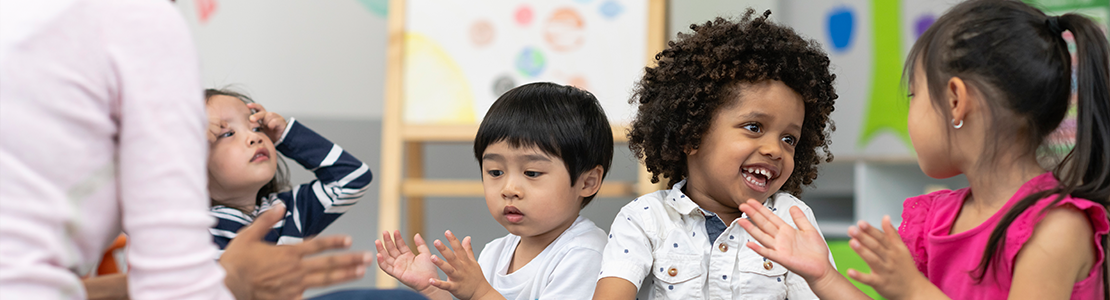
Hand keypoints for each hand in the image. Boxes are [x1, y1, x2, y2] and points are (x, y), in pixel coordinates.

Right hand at [220, 202, 370, 299]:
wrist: (226, 285)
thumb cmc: (236, 261)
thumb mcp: (248, 235)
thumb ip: (267, 220)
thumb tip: (281, 205)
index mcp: (287, 252)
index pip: (317, 245)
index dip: (334, 242)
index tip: (349, 240)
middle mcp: (295, 269)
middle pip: (328, 264)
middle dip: (350, 260)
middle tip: (367, 259)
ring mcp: (293, 286)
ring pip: (325, 280)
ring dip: (345, 275)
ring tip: (361, 272)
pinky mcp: (288, 299)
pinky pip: (308, 298)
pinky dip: (322, 296)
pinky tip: (335, 295)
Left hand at [247, 103, 286, 142]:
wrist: (281, 140)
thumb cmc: (270, 135)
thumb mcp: (260, 130)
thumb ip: (255, 127)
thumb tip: (245, 125)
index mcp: (264, 116)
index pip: (259, 108)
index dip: (253, 105)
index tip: (247, 105)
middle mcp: (270, 115)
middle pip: (262, 112)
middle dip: (256, 115)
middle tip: (251, 119)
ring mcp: (276, 117)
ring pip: (268, 115)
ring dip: (266, 122)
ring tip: (267, 127)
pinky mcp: (281, 121)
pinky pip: (274, 121)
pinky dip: (271, 125)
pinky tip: (271, 128)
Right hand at [376, 231, 444, 296]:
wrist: (429, 280)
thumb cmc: (429, 270)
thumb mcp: (425, 253)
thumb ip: (421, 244)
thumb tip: (416, 234)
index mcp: (408, 256)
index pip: (400, 245)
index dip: (397, 238)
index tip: (395, 231)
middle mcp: (401, 261)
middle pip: (392, 249)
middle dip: (387, 241)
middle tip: (384, 232)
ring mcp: (398, 267)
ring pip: (386, 257)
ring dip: (381, 249)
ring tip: (377, 241)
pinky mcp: (396, 273)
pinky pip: (386, 268)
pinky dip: (381, 262)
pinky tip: (379, 255)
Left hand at [428, 231, 499, 299]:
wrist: (481, 293)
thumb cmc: (476, 277)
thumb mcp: (473, 262)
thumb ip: (468, 250)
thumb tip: (467, 237)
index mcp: (465, 261)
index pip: (459, 248)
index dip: (453, 240)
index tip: (447, 232)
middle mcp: (462, 268)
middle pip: (452, 257)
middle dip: (444, 249)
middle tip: (436, 241)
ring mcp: (458, 278)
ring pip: (449, 270)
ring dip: (440, 263)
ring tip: (432, 257)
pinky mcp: (455, 288)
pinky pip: (446, 285)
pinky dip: (439, 283)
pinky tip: (431, 280)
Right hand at [737, 199, 835, 282]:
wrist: (821, 267)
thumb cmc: (815, 252)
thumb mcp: (809, 230)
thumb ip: (800, 219)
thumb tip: (793, 207)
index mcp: (787, 231)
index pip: (771, 217)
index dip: (761, 209)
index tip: (752, 202)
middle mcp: (780, 238)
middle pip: (763, 224)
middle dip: (753, 214)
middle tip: (743, 205)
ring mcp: (779, 248)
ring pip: (762, 236)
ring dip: (751, 229)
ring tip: (741, 220)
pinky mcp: (781, 258)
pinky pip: (767, 253)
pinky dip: (758, 249)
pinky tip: (750, 244)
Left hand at [847, 216, 928, 299]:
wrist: (915, 290)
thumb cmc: (905, 268)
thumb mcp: (902, 249)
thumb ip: (892, 233)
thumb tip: (885, 217)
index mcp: (894, 249)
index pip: (881, 237)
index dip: (871, 230)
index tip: (860, 223)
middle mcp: (890, 259)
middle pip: (876, 246)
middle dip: (864, 237)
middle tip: (851, 230)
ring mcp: (885, 271)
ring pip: (873, 260)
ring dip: (862, 251)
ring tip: (852, 242)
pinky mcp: (881, 284)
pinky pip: (869, 280)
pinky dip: (860, 276)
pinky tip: (850, 271)